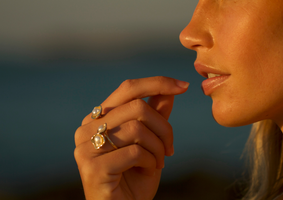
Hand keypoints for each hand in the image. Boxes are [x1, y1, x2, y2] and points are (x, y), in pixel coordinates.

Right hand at [74, 76, 188, 199]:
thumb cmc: (135, 176)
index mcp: (98, 118)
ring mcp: (86, 147)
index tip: (184, 86)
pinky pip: (134, 152)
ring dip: (158, 147)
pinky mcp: (92, 167)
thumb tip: (169, 91)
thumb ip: (156, 115)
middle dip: (164, 128)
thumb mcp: (150, 142)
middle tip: (171, 148)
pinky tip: (148, 171)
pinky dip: (150, 162)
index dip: (157, 83)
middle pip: (137, 107)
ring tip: (159, 162)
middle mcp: (86, 128)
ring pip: (137, 129)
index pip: (128, 88)